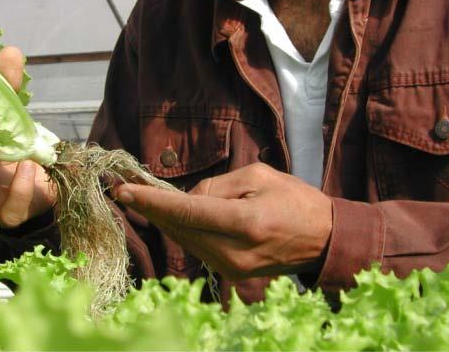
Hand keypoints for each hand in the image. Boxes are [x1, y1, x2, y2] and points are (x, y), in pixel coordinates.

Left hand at [113, 163, 331, 278]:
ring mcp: (232, 267)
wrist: (324, 240)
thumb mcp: (259, 176)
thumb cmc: (295, 199)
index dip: (151, 201)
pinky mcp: (231, 273)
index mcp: (244, 222)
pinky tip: (172, 216)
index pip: (186, 212)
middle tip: (125, 190)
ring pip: (184, 240)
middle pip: (179, 229)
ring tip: (142, 200)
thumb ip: (218, 185)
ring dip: (163, 220)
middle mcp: (234, 251)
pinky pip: (197, 248)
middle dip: (150, 209)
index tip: (124, 190)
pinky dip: (182, 231)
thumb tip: (187, 198)